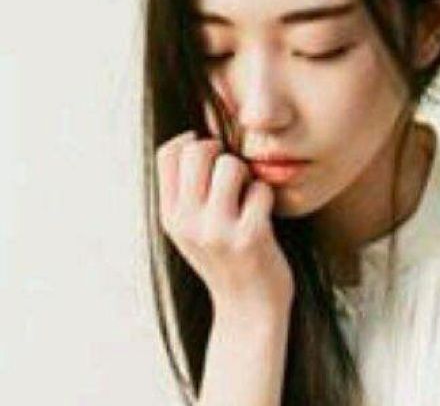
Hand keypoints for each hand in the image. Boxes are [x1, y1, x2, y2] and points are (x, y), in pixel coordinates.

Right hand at [155, 129, 294, 316]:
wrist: (248, 310)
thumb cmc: (224, 257)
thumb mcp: (191, 228)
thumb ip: (186, 190)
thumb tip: (192, 137)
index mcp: (170, 215)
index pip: (168, 152)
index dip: (193, 143)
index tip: (210, 161)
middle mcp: (187, 222)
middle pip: (198, 150)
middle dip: (221, 153)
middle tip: (232, 175)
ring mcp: (217, 231)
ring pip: (231, 164)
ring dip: (246, 175)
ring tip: (247, 195)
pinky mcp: (250, 238)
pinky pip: (261, 189)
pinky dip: (265, 196)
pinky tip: (262, 215)